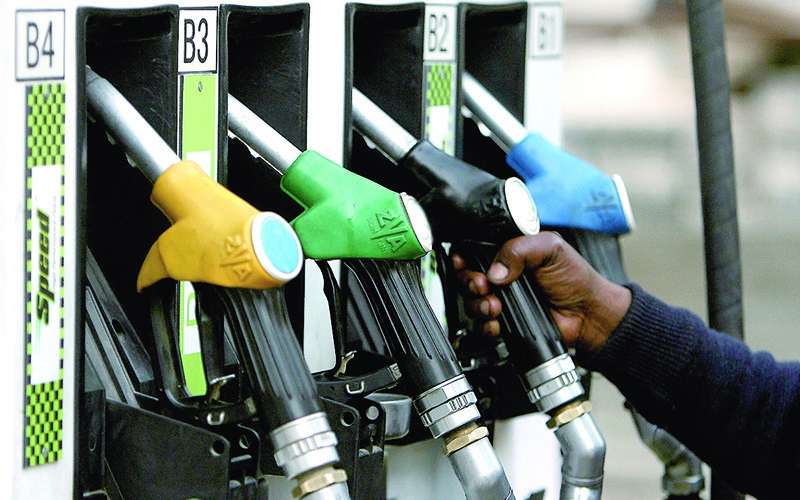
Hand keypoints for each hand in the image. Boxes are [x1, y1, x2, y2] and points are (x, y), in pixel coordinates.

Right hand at [452, 232, 631, 354]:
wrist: (587, 313)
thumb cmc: (574, 277)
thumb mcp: (549, 248)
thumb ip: (519, 249)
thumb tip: (494, 270)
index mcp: (508, 253)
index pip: (473, 250)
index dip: (463, 256)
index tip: (464, 261)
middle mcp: (500, 276)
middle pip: (465, 277)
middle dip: (469, 282)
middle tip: (482, 285)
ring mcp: (500, 300)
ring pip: (470, 303)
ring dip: (478, 305)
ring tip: (495, 306)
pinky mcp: (503, 323)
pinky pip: (481, 327)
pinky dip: (486, 326)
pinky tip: (499, 323)